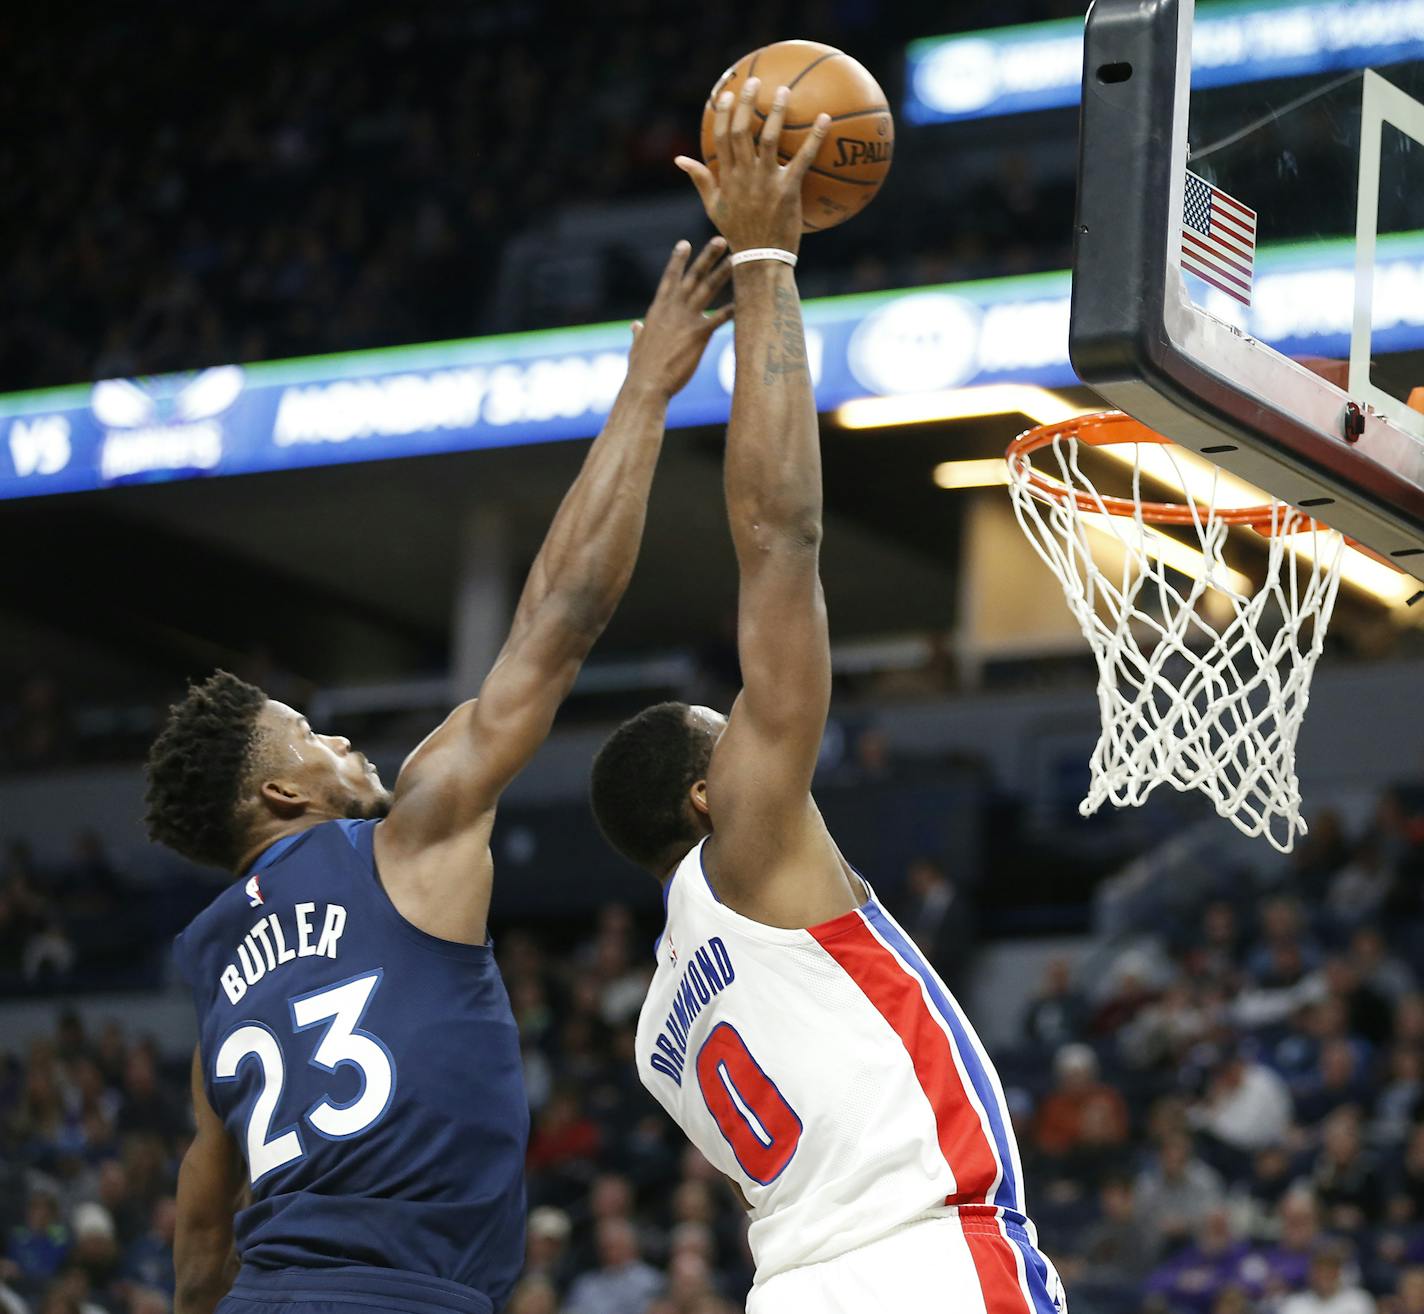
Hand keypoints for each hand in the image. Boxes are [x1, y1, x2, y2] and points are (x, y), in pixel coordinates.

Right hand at [627, 236, 733, 398]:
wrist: (646, 385)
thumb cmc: (641, 370)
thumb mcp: (637, 346)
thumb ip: (639, 332)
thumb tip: (636, 326)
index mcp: (658, 309)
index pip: (669, 279)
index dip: (677, 260)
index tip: (685, 244)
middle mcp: (673, 309)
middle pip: (693, 276)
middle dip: (707, 257)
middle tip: (721, 240)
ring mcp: (686, 320)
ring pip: (708, 289)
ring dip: (723, 272)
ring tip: (737, 258)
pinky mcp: (698, 335)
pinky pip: (720, 318)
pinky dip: (733, 309)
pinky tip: (746, 302)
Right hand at [675, 80, 828, 254]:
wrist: (759, 259)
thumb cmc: (738, 235)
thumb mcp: (713, 208)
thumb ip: (700, 180)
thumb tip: (679, 159)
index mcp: (727, 178)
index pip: (722, 138)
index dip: (725, 114)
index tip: (728, 94)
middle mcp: (744, 175)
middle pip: (742, 131)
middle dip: (747, 103)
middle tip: (755, 81)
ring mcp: (765, 181)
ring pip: (768, 139)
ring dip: (777, 112)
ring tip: (785, 92)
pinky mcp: (787, 190)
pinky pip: (803, 159)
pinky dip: (815, 137)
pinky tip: (825, 119)